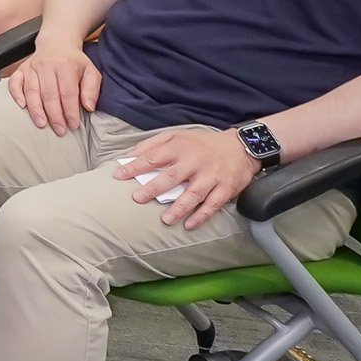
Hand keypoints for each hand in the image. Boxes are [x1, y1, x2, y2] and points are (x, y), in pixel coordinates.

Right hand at [6, 38, 100, 134]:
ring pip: (32, 91)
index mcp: (66, 65)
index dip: (70, 111)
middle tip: (59, 130)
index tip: (73, 125)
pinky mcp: (21, 69)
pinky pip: (15, 83)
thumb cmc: (74, 61)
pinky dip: (16, 95)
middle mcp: (47, 65)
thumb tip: (88, 107)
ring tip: (42, 124)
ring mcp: (32, 67)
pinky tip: (22, 106)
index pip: (68, 93)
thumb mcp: (90, 71)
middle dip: (54, 115)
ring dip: (36, 110)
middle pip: (49, 94)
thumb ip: (92, 89)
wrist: (57, 42)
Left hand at [115, 122, 258, 229]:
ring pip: (194, 193)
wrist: (242, 146)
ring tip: (165, 220)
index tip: (119, 175)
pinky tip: (190, 224)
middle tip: (138, 198)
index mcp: (180, 147)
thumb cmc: (202, 143)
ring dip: (179, 207)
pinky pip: (213, 204)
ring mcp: (211, 176)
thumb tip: (128, 156)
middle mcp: (195, 161)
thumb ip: (152, 144)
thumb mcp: (177, 135)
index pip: (154, 157)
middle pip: (172, 176)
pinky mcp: (225, 188)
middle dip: (154, 188)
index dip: (135, 166)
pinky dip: (202, 215)